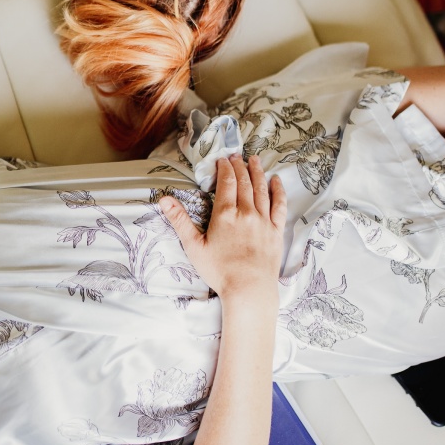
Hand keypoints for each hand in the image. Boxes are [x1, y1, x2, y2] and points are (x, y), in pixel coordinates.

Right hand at [159, 154, 285, 296]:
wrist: (249, 289)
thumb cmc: (219, 271)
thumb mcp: (193, 246)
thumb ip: (180, 221)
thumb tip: (164, 199)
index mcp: (225, 214)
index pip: (226, 183)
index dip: (224, 168)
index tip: (222, 159)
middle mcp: (246, 212)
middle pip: (244, 182)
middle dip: (239, 166)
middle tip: (236, 155)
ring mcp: (263, 220)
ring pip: (261, 189)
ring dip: (257, 172)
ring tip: (254, 160)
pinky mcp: (276, 231)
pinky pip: (279, 205)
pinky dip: (278, 191)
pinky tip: (276, 181)